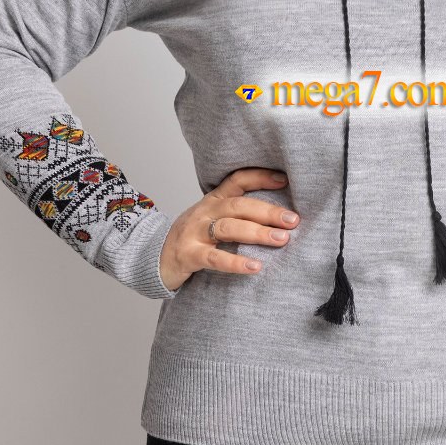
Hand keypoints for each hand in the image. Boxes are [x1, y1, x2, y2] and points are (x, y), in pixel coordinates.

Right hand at [158, 167, 297, 293]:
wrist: (152, 258)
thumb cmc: (191, 239)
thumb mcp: (211, 219)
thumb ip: (236, 214)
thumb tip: (278, 216)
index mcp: (212, 201)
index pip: (237, 181)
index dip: (260, 177)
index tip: (285, 179)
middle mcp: (204, 212)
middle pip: (238, 206)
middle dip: (268, 212)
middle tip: (293, 220)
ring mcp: (194, 233)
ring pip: (228, 228)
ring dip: (257, 233)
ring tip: (281, 240)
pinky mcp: (188, 255)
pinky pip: (214, 258)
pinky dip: (235, 263)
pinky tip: (255, 267)